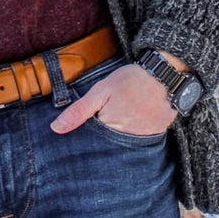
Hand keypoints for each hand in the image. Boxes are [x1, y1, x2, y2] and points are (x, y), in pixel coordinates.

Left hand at [50, 63, 177, 136]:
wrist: (162, 71)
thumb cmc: (129, 79)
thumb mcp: (100, 90)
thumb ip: (79, 111)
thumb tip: (55, 129)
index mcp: (111, 127)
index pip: (94, 142)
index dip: (90, 135)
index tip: (92, 126)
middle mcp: (129, 137)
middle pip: (111, 146)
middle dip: (107, 138)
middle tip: (114, 117)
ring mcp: (146, 137)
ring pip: (128, 145)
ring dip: (124, 136)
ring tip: (126, 117)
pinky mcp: (159, 133)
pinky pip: (145, 140)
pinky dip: (140, 132)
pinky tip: (139, 119)